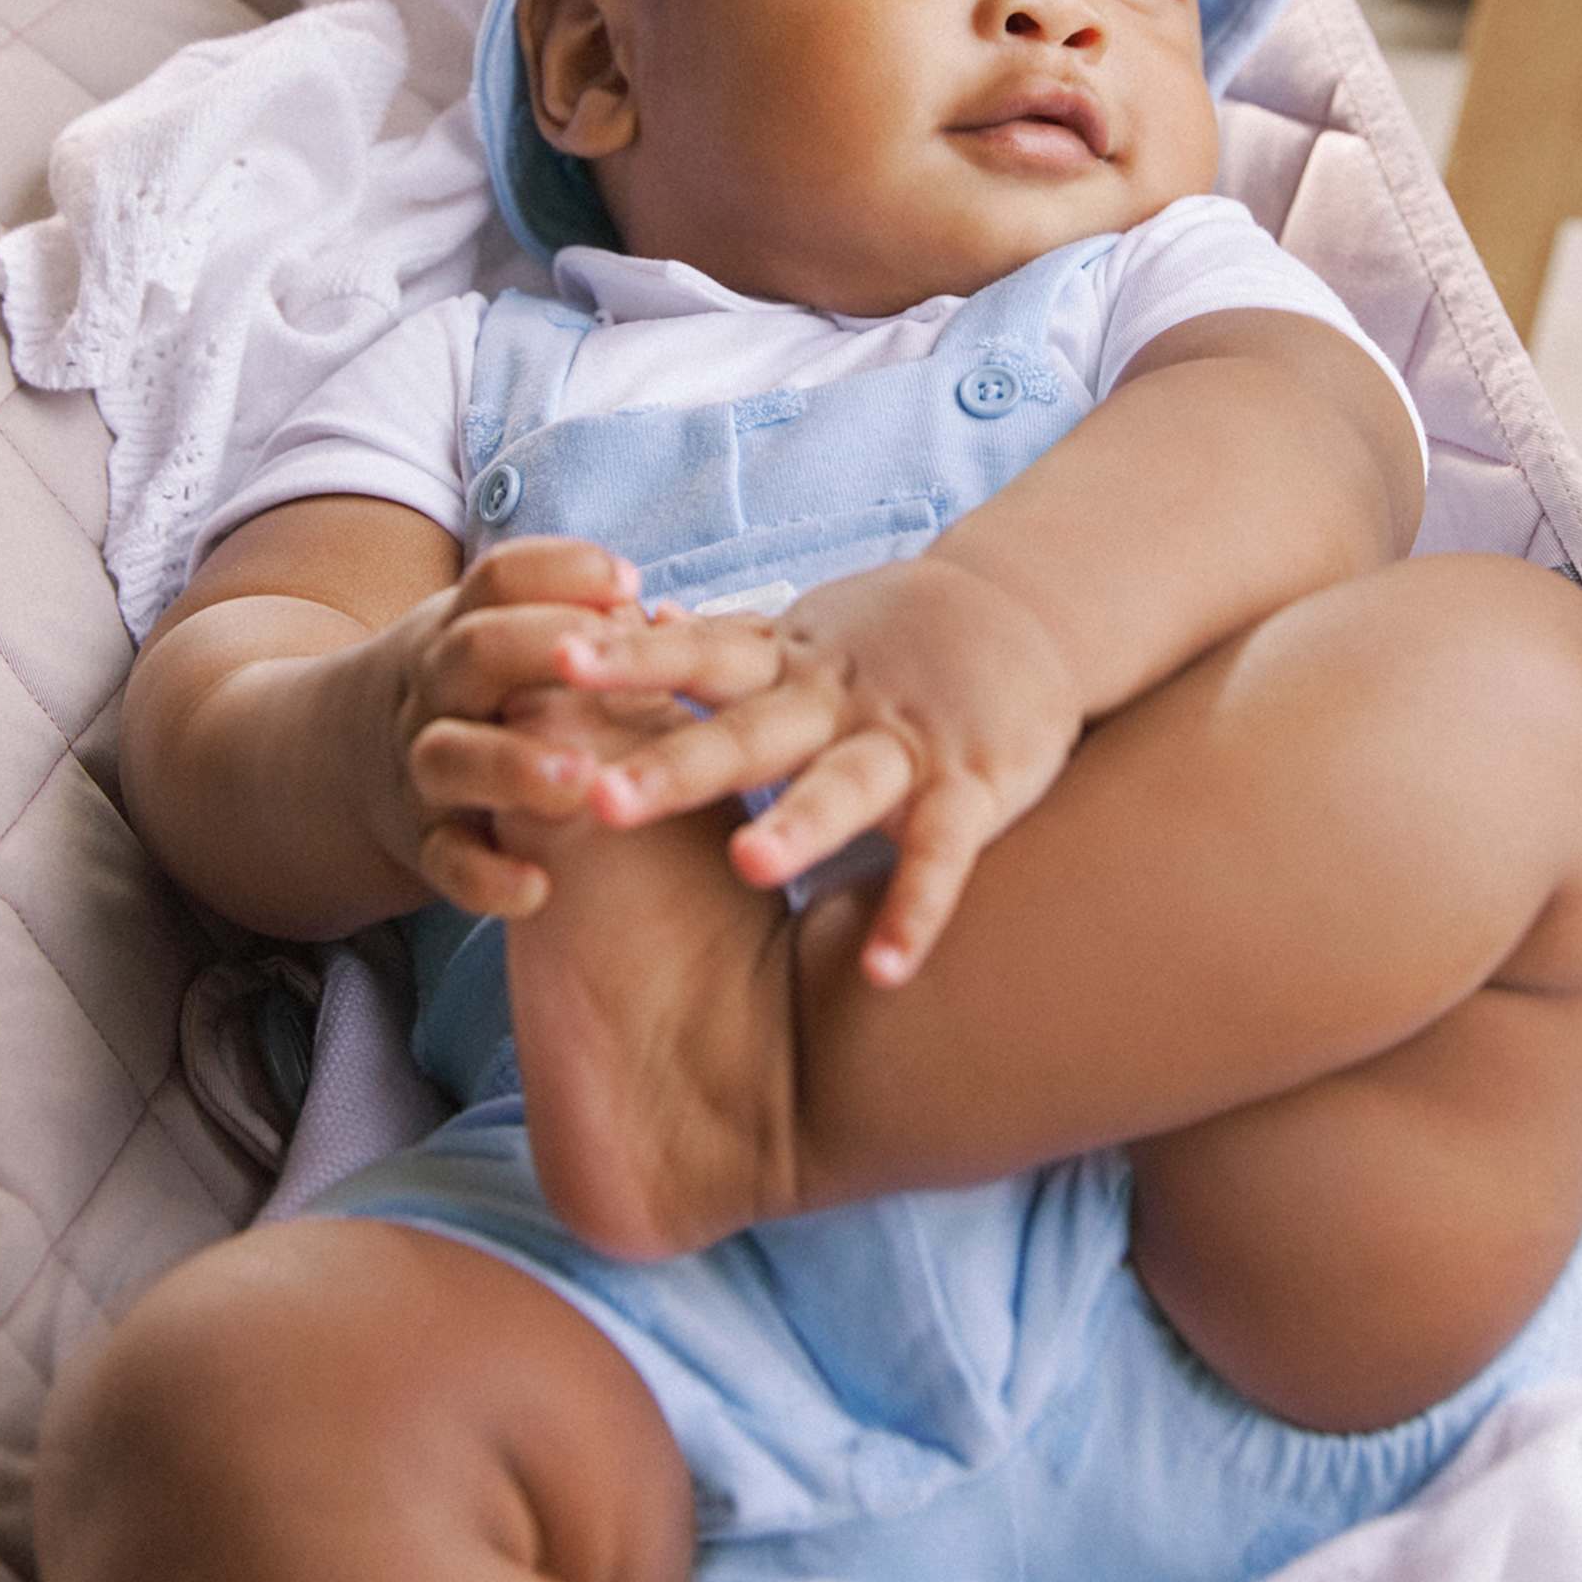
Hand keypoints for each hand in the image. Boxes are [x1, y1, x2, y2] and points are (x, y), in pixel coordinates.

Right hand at [365, 534, 674, 916]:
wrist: (345, 768)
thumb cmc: (480, 696)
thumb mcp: (504, 643)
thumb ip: (580, 631)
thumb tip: (672, 620)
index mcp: (464, 629)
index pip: (500, 579)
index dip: (561, 572)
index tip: (627, 582)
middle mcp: (436, 691)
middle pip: (472, 652)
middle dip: (537, 649)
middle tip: (607, 662)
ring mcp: (424, 768)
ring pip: (451, 756)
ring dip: (516, 765)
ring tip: (585, 781)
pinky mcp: (424, 845)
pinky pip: (446, 862)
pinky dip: (487, 878)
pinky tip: (539, 889)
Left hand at [543, 556, 1085, 982]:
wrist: (1032, 610)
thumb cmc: (895, 639)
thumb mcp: (805, 633)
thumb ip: (726, 643)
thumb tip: (634, 622)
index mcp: (787, 663)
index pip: (692, 655)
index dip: (624, 659)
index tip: (549, 664)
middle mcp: (838, 699)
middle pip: (748, 731)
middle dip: (676, 764)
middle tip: (601, 798)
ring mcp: (907, 741)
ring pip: (847, 783)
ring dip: (800, 823)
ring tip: (748, 864)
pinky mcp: (976, 784)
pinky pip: (943, 854)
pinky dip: (918, 908)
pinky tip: (886, 971)